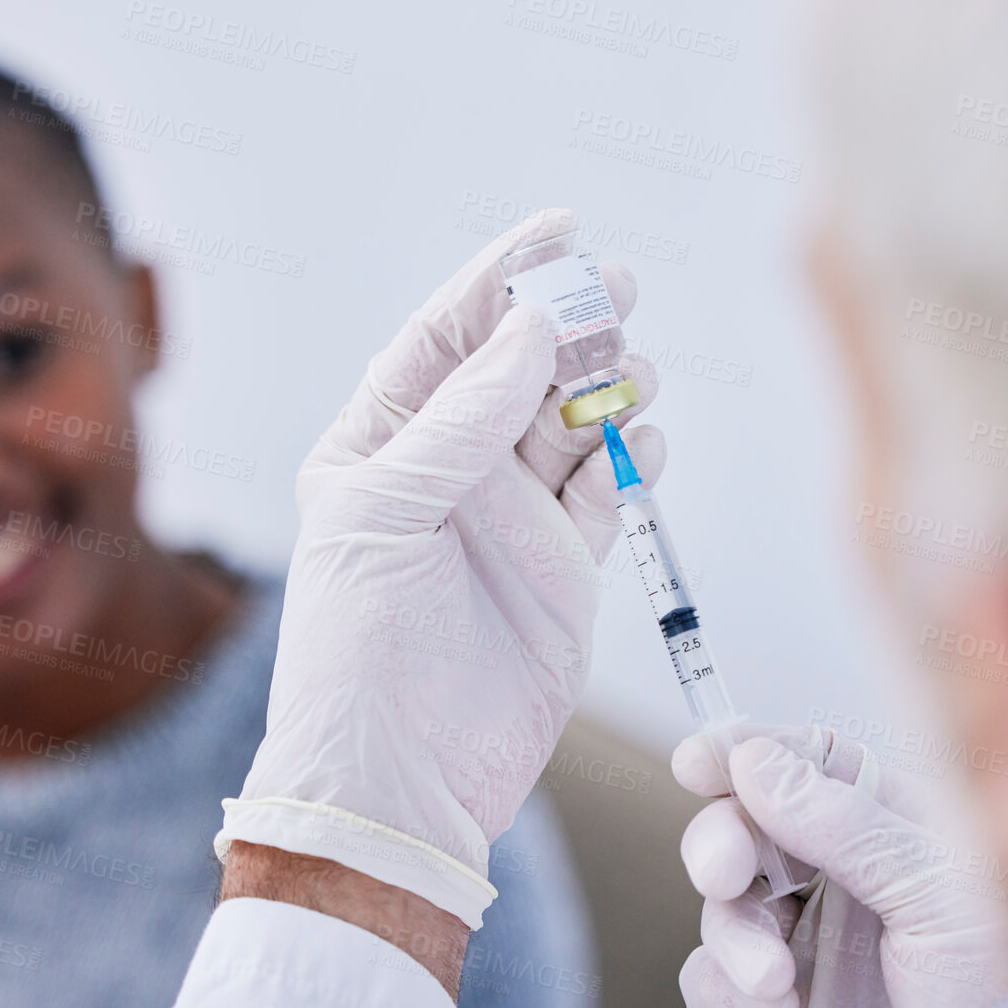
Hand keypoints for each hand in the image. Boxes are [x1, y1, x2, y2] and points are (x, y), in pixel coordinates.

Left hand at [217, 209, 663, 928]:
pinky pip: (607, 492)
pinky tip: (647, 434)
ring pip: (572, 424)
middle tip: (618, 285)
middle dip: (568, 322)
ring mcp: (511, 520)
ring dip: (608, 384)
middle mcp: (449, 473)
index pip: (444, 338)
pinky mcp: (565, 570)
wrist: (399, 778)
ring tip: (635, 362)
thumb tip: (529, 328)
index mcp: (383, 446)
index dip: (497, 280)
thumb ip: (463, 421)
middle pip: (520, 371)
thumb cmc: (359, 646)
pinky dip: (632, 457)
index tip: (555, 230)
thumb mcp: (387, 512)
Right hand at [674, 724, 1007, 1007]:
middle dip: (721, 842)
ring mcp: (810, 937)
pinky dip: (727, 994)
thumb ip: (847, 823)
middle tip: (724, 872)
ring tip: (775, 980)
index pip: (806, 760)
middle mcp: (844, 873)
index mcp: (892, 824)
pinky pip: (712, 980)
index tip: (697, 762)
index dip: (745, 750)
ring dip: (733, 936)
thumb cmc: (1005, 987)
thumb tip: (758, 760)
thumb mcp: (939, 890)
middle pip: (746, 824)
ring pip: (723, 904)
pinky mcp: (784, 999)